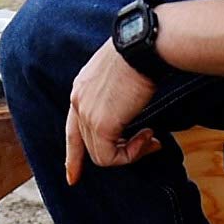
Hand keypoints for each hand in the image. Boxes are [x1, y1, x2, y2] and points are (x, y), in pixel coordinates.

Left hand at [64, 39, 160, 184]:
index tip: (73, 176)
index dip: (73, 155)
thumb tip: (128, 110)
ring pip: (99, 155)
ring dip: (129, 152)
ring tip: (151, 138)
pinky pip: (110, 157)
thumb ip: (115, 95)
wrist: (146, 46)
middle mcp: (78, 101)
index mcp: (81, 88)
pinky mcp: (101, 125)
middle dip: (118, 153)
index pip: (72, 129)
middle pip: (87, 146)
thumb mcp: (120, 73)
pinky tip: (148, 137)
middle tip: (148, 143)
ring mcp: (86, 114)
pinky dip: (131, 155)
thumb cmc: (142, 53)